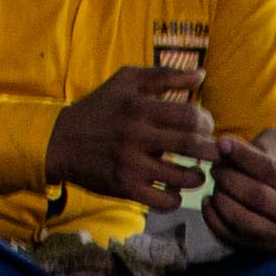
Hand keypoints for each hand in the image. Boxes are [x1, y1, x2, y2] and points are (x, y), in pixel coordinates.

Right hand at [43, 67, 213, 207]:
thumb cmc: (99, 107)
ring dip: (197, 177)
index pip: (190, 116)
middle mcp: (136, 136)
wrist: (60, 141)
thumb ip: (164, 76)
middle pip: (191, 146)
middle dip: (212, 152)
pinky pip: (162, 201)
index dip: (206, 123)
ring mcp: (131, 164)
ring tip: (197, 173)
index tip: (205, 128)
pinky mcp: (125, 188)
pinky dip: (175, 199)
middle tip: (215, 154)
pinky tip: (174, 190)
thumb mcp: (126, 81)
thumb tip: (201, 74)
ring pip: (181, 177)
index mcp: (139, 107)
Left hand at [202, 127, 275, 246]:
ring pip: (241, 218)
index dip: (244, 156)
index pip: (271, 171)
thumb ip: (259, 143)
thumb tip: (228, 148)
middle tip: (216, 166)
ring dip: (221, 197)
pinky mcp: (253, 243)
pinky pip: (226, 233)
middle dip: (229, 178)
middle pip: (256, 196)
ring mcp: (274, 232)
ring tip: (216, 182)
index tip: (222, 144)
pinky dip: (212, 216)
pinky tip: (210, 200)